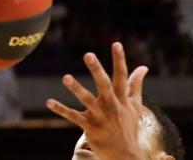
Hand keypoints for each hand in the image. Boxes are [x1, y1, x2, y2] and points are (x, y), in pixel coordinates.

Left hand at [47, 42, 149, 159]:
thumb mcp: (135, 105)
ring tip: (66, 77)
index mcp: (122, 99)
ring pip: (87, 100)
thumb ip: (136, 85)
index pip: (122, 77)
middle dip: (97, 70)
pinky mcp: (89, 126)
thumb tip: (143, 67)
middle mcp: (112, 105)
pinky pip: (73, 116)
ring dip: (76, 89)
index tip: (116, 43)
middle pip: (104, 85)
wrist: (125, 154)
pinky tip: (49, 102)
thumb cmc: (128, 125)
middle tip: (88, 54)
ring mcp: (100, 116)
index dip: (119, 60)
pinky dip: (61, 109)